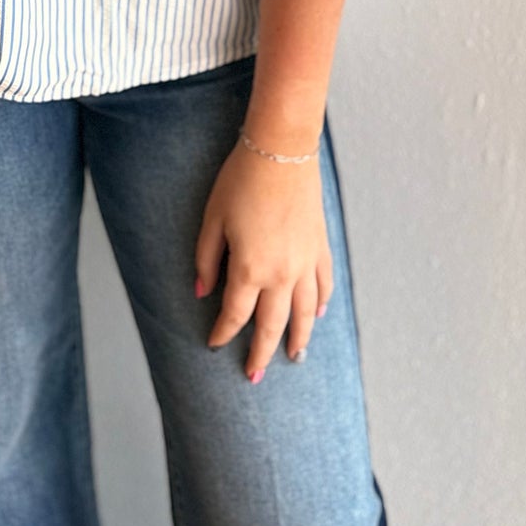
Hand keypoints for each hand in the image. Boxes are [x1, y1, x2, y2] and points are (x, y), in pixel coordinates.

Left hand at [194, 140, 333, 381]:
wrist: (281, 150)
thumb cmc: (241, 180)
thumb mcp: (212, 219)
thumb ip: (206, 260)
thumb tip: (202, 292)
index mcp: (249, 269)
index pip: (235, 315)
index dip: (223, 334)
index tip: (215, 345)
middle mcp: (281, 273)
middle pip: (272, 325)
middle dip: (262, 353)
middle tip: (255, 375)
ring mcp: (305, 261)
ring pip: (305, 312)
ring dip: (299, 338)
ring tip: (295, 358)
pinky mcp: (320, 246)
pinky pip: (324, 284)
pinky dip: (322, 303)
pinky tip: (319, 315)